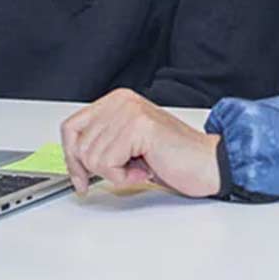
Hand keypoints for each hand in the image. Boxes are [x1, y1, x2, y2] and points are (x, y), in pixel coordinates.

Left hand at [60, 88, 221, 197]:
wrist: (207, 164)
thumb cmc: (173, 159)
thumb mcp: (127, 148)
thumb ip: (101, 145)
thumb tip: (72, 161)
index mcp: (116, 101)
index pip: (70, 127)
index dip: (71, 157)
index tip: (80, 178)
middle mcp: (121, 101)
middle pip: (78, 145)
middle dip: (97, 170)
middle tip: (126, 171)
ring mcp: (129, 112)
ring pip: (91, 157)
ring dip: (116, 173)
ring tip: (141, 167)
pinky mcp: (137, 127)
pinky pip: (107, 164)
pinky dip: (124, 177)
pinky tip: (145, 169)